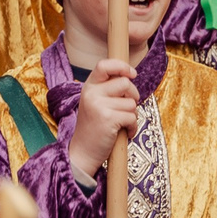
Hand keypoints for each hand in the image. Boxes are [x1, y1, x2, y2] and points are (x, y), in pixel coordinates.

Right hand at [66, 59, 138, 186]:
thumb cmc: (94, 127)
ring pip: (131, 103)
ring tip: (121, 124)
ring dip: (132, 115)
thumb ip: (108, 89)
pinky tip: (125, 133)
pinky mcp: (108, 119)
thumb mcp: (95, 102)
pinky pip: (132, 117)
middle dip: (133, 96)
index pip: (104, 65)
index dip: (122, 66)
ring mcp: (99, 105)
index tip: (132, 74)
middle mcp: (92, 93)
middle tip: (127, 108)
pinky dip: (133, 127)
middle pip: (125, 83)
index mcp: (89, 87)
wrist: (83, 152)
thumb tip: (131, 76)